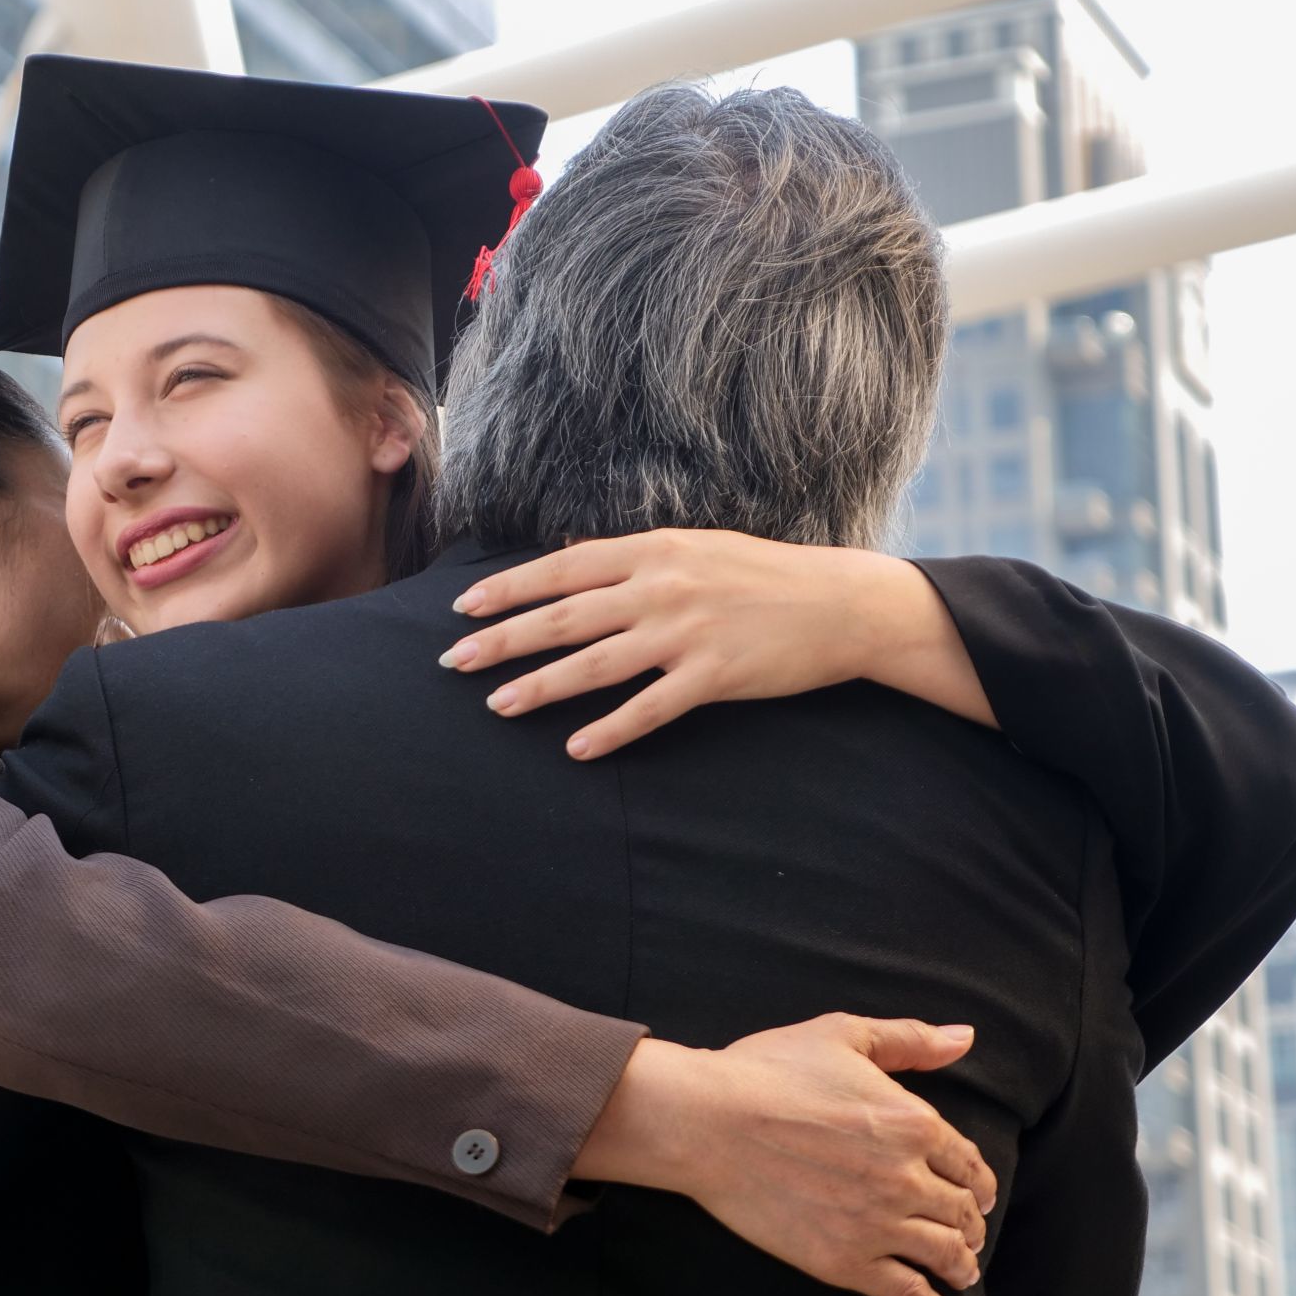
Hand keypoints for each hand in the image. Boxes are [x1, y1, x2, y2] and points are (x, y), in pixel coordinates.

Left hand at [438, 530, 992, 758]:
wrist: (841, 603)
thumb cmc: (764, 574)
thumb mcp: (695, 547)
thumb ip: (634, 556)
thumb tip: (569, 555)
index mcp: (653, 549)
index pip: (562, 569)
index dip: (509, 589)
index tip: (463, 607)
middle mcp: (661, 587)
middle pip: (564, 617)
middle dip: (503, 640)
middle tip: (454, 661)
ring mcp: (686, 632)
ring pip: (595, 664)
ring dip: (539, 688)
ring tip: (497, 707)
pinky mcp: (714, 675)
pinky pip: (650, 708)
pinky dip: (610, 730)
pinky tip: (577, 748)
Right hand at [574, 1016, 996, 1295]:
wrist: (708, 1121)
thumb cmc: (768, 1071)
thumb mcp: (841, 1035)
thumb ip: (908, 1039)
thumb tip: (965, 1037)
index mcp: (914, 1122)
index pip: (969, 1164)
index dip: (978, 1183)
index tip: (978, 1196)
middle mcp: (907, 1178)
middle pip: (961, 1213)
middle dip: (971, 1226)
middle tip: (968, 1235)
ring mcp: (878, 1224)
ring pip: (944, 1255)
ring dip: (960, 1265)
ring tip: (959, 1271)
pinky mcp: (844, 1261)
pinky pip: (905, 1294)